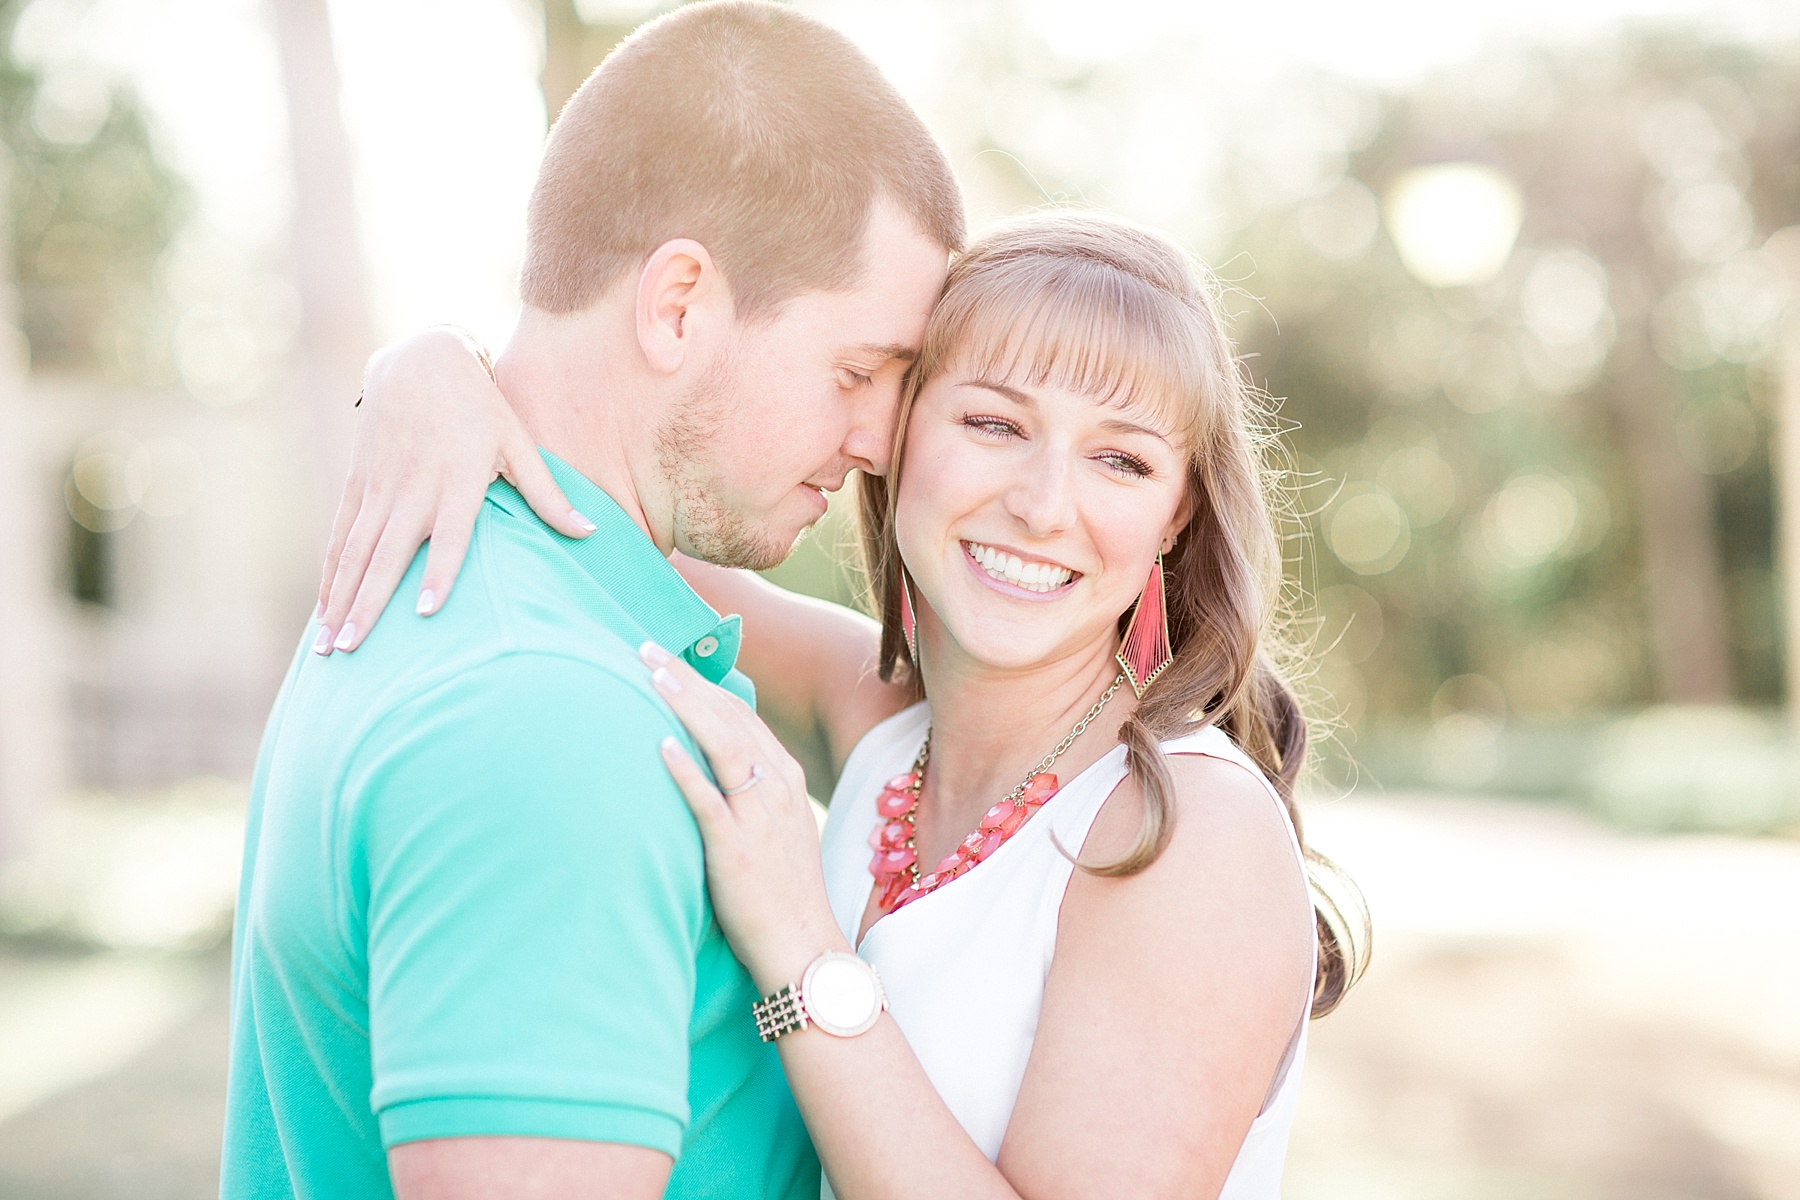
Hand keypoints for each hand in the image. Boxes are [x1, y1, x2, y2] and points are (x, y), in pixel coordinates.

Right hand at [315, 328, 597, 653]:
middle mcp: (414, 486)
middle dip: (369, 604)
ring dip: (341, 599)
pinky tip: (323, 610)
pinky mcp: (358, 482)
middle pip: (388, 553)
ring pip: (356, 551)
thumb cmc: (481, 407)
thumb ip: (548, 494)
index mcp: (458, 480)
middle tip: (355, 650)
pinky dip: (330, 573)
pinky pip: (341, 535)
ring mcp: (380, 486)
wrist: (419, 359)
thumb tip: (589, 533)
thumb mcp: (518, 442)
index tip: (426, 612)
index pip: (449, 535)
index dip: (439, 572)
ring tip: (329, 647)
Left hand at [639, 641, 849, 990]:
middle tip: (645, 648)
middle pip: (730, 718)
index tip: (668, 659)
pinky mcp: (737, 851)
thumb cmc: (780, 894)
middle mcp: (777, 790)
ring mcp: (759, 818)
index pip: (742, 716)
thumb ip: (747, 795)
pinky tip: (661, 745)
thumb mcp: (774, 831)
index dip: (704, 683)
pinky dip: (686, 771)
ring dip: (686, 706)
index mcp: (786, 781)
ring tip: (651, 675)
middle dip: (688, 680)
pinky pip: (710, 803)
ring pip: (723, 746)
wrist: (803, 948)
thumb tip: (703, 767)